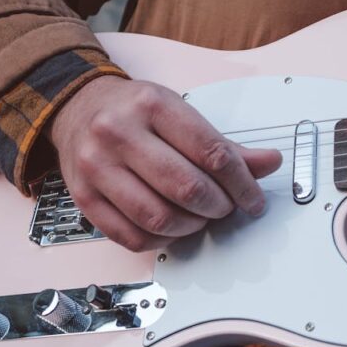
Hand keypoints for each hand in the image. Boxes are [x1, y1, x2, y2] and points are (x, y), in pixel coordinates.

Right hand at [48, 76, 281, 250]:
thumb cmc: (135, 112)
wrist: (78, 109)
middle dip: (218, 206)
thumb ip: (224, 144)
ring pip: (159, 218)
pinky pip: (132, 237)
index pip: (211, 153)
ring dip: (192, 226)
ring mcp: (97, 167)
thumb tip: (269, 163)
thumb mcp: (180, 113)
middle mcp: (119, 133)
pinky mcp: (85, 197)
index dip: (242, 183)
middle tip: (226, 207)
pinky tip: (172, 227)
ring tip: (200, 217)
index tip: (253, 199)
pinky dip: (161, 240)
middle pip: (187, 188)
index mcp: (152, 106)